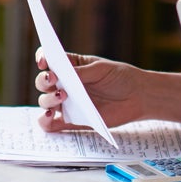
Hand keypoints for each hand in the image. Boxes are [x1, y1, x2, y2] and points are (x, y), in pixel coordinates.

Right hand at [33, 47, 180, 132]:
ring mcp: (67, 103)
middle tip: (54, 79)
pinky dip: (44, 121)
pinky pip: (50, 123)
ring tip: (63, 96)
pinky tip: (49, 116)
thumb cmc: (120, 77)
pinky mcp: (71, 120)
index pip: (49, 60)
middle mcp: (64, 84)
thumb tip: (61, 74)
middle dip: (44, 80)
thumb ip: (81, 72)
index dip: (42, 58)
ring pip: (45, 101)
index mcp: (71, 66)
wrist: (138, 96)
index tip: (44, 60)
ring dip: (47, 99)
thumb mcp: (102, 69)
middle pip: (43, 82)